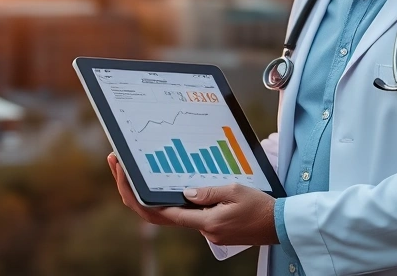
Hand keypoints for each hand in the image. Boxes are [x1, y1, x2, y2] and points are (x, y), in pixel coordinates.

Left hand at [107, 153, 279, 245]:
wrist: (280, 224)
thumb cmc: (261, 206)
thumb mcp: (236, 190)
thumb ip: (209, 191)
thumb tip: (185, 191)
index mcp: (205, 221)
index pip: (162, 212)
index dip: (137, 196)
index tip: (123, 175)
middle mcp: (202, 229)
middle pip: (156, 216)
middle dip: (132, 192)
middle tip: (117, 165)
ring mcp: (206, 230)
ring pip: (170, 214)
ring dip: (149, 196)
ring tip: (135, 170)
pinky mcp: (212, 226)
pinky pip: (186, 213)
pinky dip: (171, 199)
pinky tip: (167, 182)